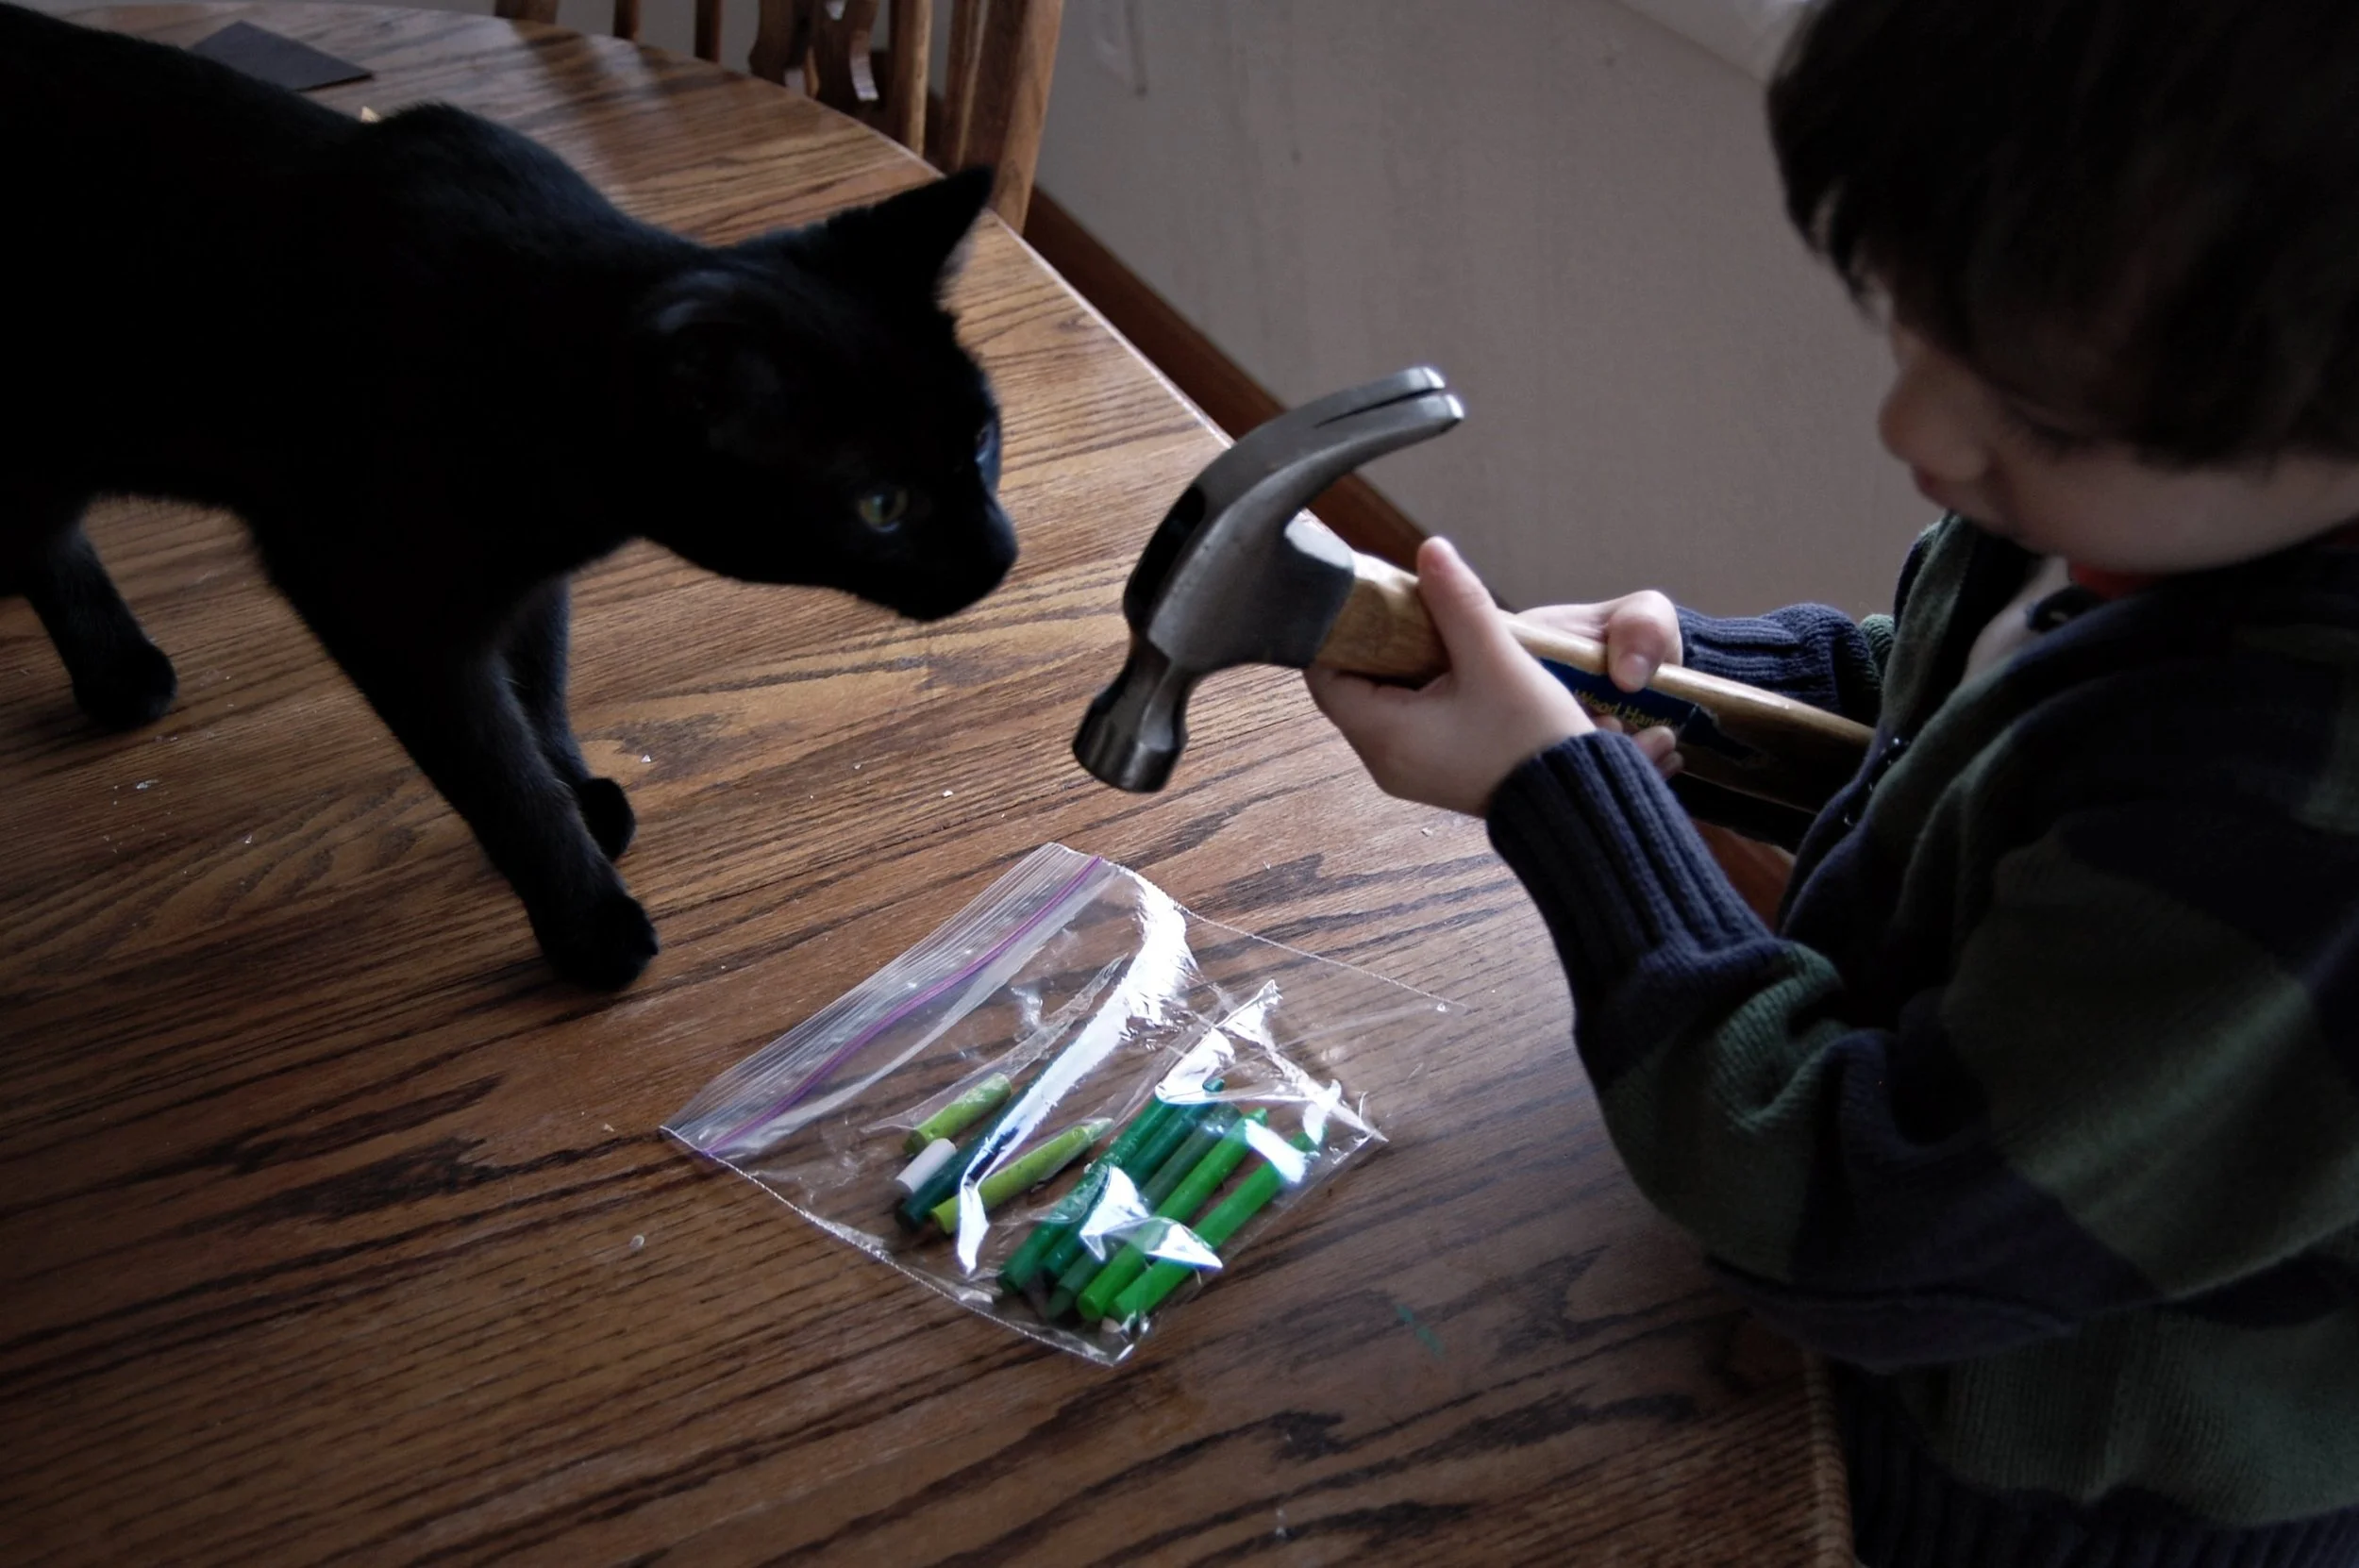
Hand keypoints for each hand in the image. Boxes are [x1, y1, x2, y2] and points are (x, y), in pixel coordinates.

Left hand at [1307, 538, 1676, 815]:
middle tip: (1403, 603)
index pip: (1325, 675)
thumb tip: (1430, 549)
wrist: (1578, 805)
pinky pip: (1402, 719)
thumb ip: (1459, 602)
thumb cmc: (1534, 740)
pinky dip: (1414, 687)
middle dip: (1372, 642)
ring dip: (1396, 663)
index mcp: (1384, 736)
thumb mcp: (1497, 661)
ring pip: (1377, 701)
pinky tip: (1447, 664)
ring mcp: (1405, 769)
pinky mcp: (1430, 770)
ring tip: (1429, 628)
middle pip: (1348, 687)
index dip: (1338, 631)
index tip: (1364, 597)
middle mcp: (1383, 760)